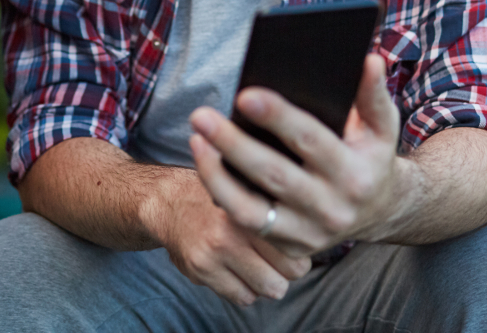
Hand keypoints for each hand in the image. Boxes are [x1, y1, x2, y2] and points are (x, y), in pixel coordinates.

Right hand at [145, 168, 309, 305]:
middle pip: (291, 272)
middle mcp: (236, 227)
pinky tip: (235, 271)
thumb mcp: (249, 188)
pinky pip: (242, 298)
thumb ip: (277, 206)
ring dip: (266, 282)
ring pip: (269, 288)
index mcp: (254, 203)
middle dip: (287, 270)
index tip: (291, 246)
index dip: (300, 251)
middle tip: (275, 259)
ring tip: (255, 265)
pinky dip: (243, 290)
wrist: (169, 201)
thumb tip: (317, 229)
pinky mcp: (202, 270)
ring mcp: (217, 251)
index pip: (299, 245)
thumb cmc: (220, 197)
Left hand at [189, 54, 406, 257]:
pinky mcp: (288, 246)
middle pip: (273, 175)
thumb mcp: (381, 127)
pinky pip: (246, 224)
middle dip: (234, 144)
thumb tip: (368, 59)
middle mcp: (332, 208)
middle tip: (202, 116)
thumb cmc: (369, 156)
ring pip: (251, 209)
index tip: (244, 95)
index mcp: (354, 174)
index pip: (311, 141)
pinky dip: (221, 194)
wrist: (376, 211)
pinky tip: (205, 163)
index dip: (278, 117)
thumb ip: (373, 94)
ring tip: (195, 140)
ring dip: (216, 176)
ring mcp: (308, 233)